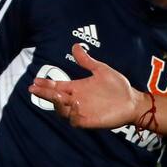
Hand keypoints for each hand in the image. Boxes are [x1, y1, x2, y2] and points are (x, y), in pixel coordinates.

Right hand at [28, 43, 143, 128]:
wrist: (133, 101)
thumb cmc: (118, 86)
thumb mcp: (101, 70)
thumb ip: (87, 61)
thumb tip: (75, 45)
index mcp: (76, 88)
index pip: (56, 86)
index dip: (45, 84)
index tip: (35, 80)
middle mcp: (75, 100)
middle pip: (54, 98)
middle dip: (44, 93)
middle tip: (33, 89)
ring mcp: (81, 111)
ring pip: (61, 110)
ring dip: (57, 103)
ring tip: (58, 95)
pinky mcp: (88, 121)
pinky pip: (74, 121)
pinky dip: (72, 115)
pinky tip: (75, 105)